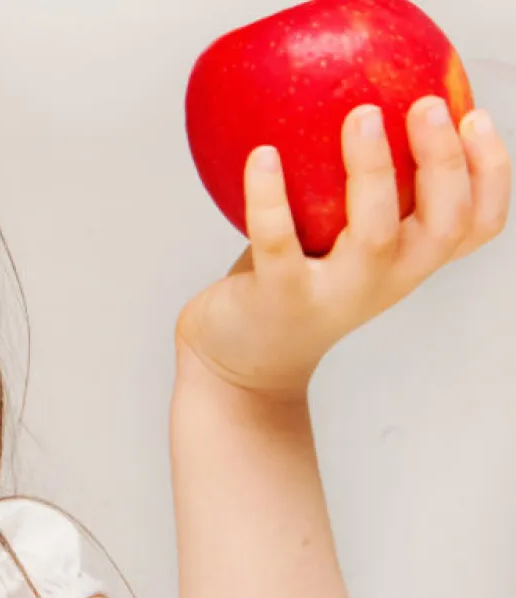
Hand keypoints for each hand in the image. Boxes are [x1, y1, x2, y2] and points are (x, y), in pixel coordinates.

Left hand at [177, 97, 510, 396]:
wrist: (242, 362)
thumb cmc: (295, 283)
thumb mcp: (341, 240)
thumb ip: (358, 193)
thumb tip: (361, 100)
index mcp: (409, 261)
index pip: (478, 224)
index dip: (492, 173)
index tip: (478, 116)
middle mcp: (386, 279)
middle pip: (443, 223)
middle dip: (444, 161)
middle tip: (426, 103)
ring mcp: (335, 292)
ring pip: (373, 232)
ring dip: (373, 170)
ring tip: (361, 114)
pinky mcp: (280, 296)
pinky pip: (277, 240)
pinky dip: (269, 196)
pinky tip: (263, 154)